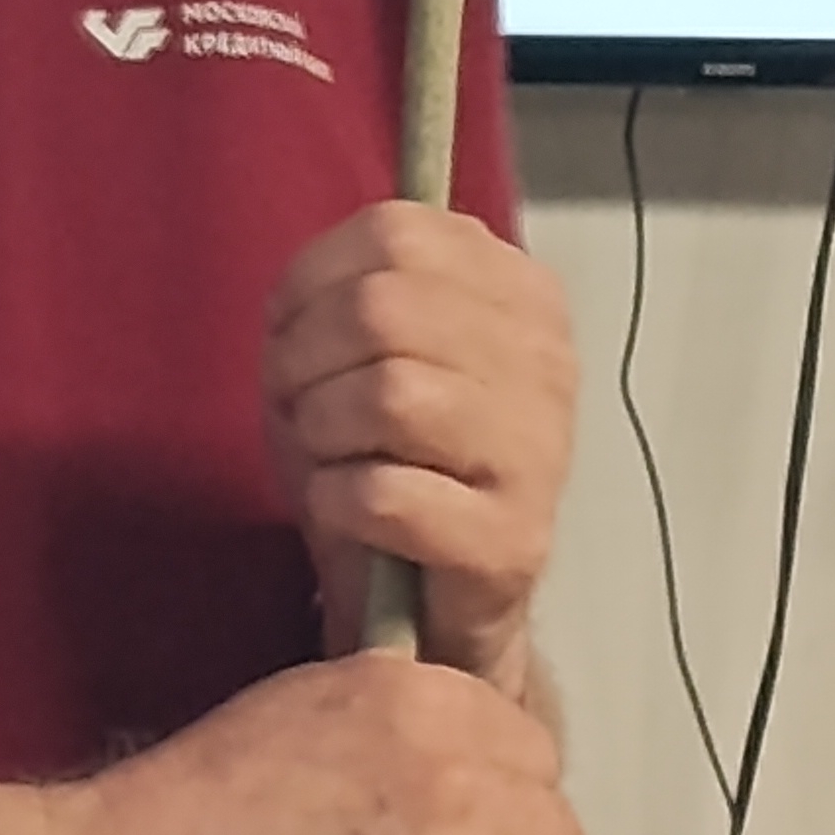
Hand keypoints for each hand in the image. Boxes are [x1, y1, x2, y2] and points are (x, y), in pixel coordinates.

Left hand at [262, 199, 578, 692]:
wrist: (431, 602)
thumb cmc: (384, 456)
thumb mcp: (355, 354)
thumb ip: (343, 292)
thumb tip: (298, 295)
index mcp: (519, 290)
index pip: (395, 232)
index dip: (310, 281)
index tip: (288, 331)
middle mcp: (547, 360)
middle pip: (383, 309)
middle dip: (305, 359)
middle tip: (297, 405)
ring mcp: (541, 451)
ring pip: (389, 395)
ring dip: (321, 430)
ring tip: (326, 457)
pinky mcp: (514, 541)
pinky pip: (387, 494)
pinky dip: (336, 501)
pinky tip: (346, 511)